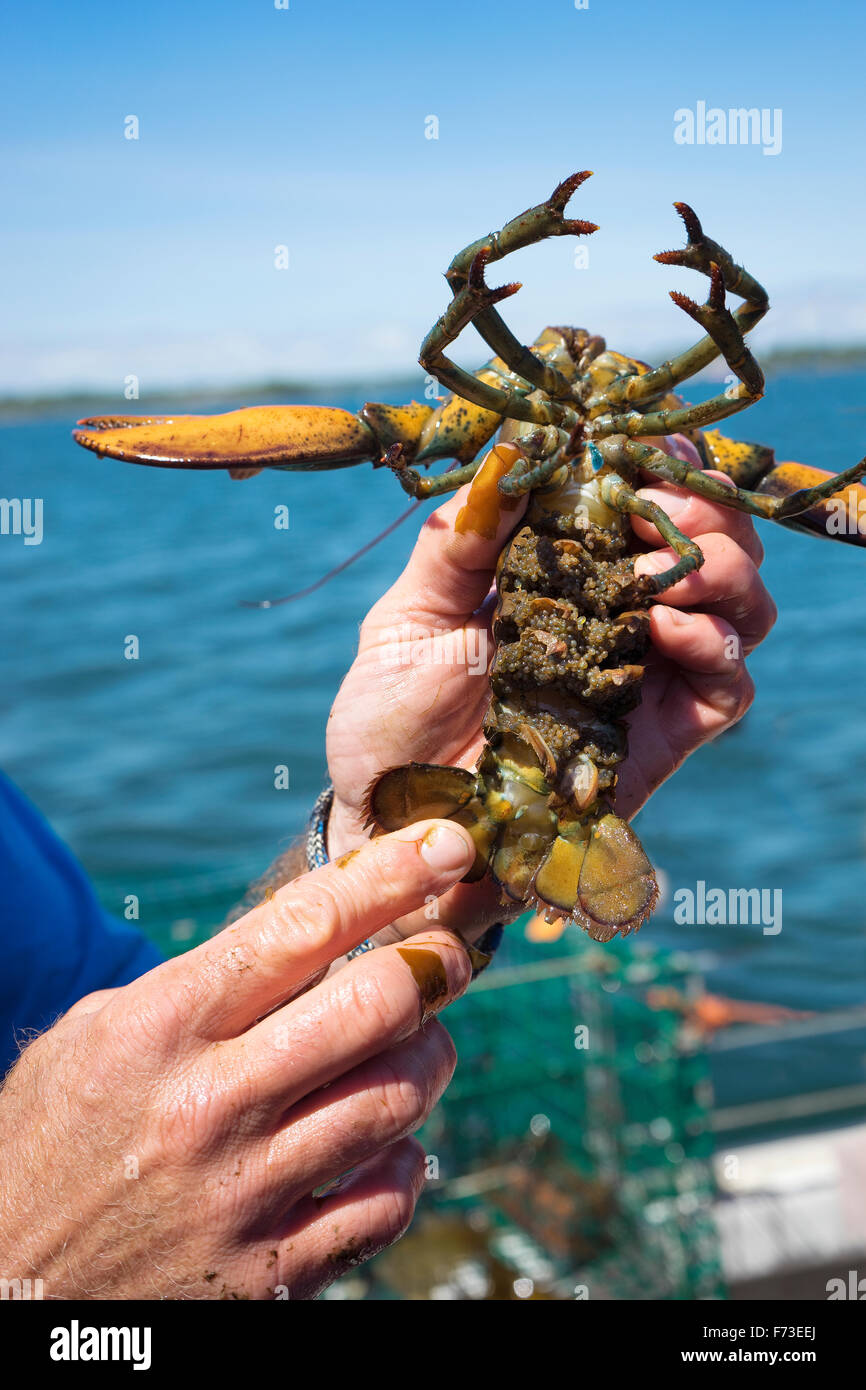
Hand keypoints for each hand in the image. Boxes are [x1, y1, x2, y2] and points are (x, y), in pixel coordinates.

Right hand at [0, 820, 476, 1299]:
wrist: (5, 1285)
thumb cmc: (48, 1138)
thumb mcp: (95, 1033)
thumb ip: (199, 984)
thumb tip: (312, 938)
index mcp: (160, 1027)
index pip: (302, 928)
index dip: (389, 875)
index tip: (443, 845)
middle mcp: (207, 1106)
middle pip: (374, 1004)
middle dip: (434, 962)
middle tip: (447, 952)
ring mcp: (242, 1196)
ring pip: (395, 1098)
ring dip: (429, 1056)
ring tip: (421, 1042)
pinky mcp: (268, 1275)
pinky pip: (385, 1203)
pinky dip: (405, 1162)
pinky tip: (389, 1144)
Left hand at [326, 435, 775, 941]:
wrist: (394, 822)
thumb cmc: (392, 716)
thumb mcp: (409, 616)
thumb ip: (458, 542)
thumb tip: (511, 453)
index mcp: (566, 564)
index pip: (649, 492)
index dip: (662, 458)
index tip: (633, 447)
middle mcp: (620, 609)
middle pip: (717, 535)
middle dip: (702, 506)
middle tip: (651, 509)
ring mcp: (649, 672)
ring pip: (744, 601)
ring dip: (719, 566)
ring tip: (659, 570)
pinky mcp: (663, 734)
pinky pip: (730, 683)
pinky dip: (714, 643)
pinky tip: (661, 628)